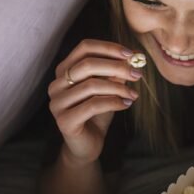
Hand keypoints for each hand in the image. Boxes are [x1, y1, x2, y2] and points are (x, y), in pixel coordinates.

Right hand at [47, 39, 141, 163]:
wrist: (87, 145)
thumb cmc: (97, 113)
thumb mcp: (108, 89)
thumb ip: (116, 73)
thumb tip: (136, 56)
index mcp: (64, 71)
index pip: (84, 47)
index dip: (108, 48)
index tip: (131, 55)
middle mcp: (56, 84)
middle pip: (87, 64)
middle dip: (117, 67)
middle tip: (138, 74)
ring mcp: (57, 102)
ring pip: (91, 85)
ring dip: (118, 88)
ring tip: (133, 94)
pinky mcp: (64, 120)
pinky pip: (93, 105)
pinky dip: (113, 102)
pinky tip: (126, 104)